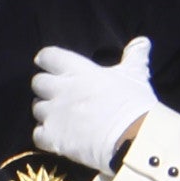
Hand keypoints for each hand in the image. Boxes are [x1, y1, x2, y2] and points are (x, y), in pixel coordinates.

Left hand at [30, 37, 163, 172]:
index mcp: (78, 70)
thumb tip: (142, 41)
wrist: (134, 138)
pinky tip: (58, 139)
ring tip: (61, 119)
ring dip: (46, 113)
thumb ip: (134, 57)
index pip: (49, 56)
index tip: (48, 64)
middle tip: (59, 96)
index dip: (47, 60)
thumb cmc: (135, 103)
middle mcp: (61, 89)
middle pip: (38, 83)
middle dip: (45, 88)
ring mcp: (54, 113)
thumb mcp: (136, 75)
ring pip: (37, 109)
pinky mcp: (53, 137)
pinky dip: (44, 136)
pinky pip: (37, 134)